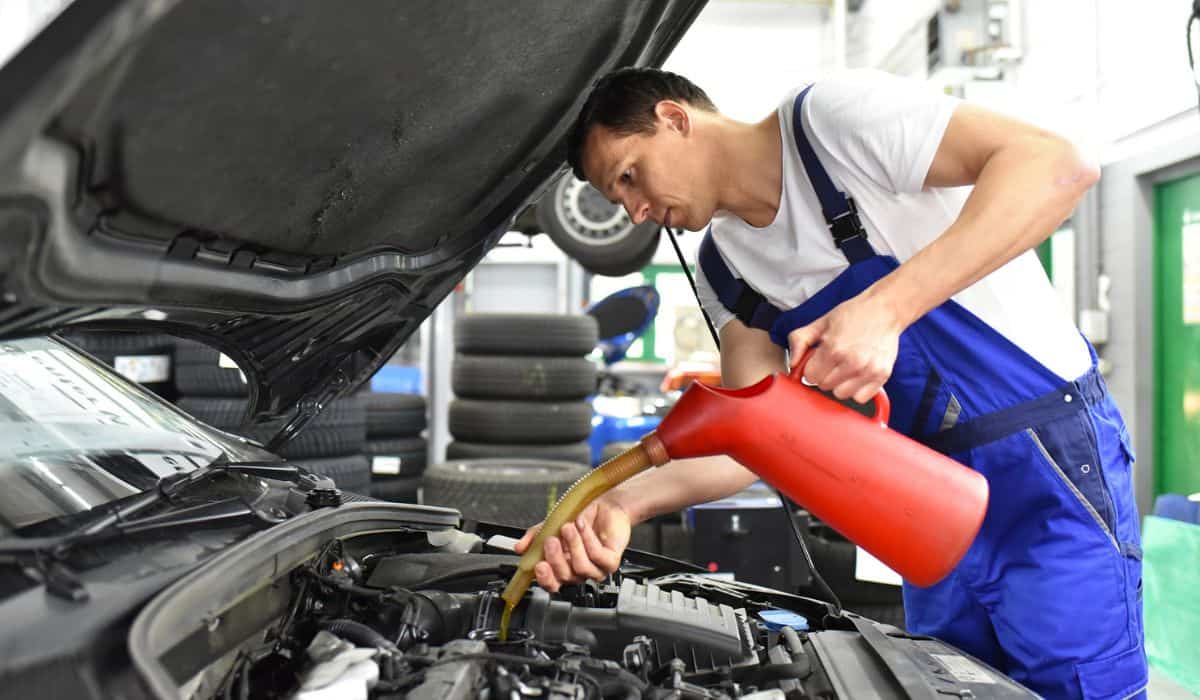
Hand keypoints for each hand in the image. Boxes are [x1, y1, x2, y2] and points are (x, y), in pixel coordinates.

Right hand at [513, 497, 631, 592]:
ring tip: (568, 526)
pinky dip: (587, 539)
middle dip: (556, 558)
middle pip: (565, 577)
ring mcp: (596, 568)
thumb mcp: (551, 525)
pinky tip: (582, 525)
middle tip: (551, 540)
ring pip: (581, 567)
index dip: (545, 578)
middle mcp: (579, 571)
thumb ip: (534, 537)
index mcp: (563, 567)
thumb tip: (519, 548)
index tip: (538, 565)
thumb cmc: (580, 517)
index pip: (552, 583)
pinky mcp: (611, 561)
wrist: (604, 504)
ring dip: (573, 545)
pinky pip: (597, 556)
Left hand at [786, 292, 903, 403]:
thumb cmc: (853, 314)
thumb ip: (799, 341)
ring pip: (841, 394)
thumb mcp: (820, 323)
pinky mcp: (882, 375)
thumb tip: (792, 363)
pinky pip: (861, 398)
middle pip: (825, 386)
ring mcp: (868, 370)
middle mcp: (852, 362)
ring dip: (840, 384)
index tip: (819, 360)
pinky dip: (857, 389)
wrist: (884, 309)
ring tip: (845, 367)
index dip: (812, 368)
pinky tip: (857, 375)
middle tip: (834, 361)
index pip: (810, 376)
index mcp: (833, 349)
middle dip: (825, 375)